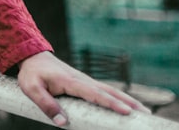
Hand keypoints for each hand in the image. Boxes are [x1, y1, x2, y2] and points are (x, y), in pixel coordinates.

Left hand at [17, 51, 149, 125]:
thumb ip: (46, 104)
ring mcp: (85, 81)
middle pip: (109, 92)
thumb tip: (63, 123)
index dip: (111, 103)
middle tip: (147, 115)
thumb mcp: (32, 89)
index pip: (95, 94)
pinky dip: (119, 98)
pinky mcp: (85, 83)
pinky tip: (127, 106)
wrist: (32, 56)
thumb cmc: (32, 73)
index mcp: (71, 81)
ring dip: (128, 100)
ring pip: (110, 90)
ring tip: (145, 112)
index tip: (127, 112)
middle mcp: (82, 80)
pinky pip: (105, 91)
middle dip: (129, 103)